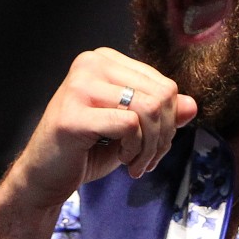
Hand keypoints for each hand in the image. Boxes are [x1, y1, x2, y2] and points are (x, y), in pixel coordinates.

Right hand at [7, 47, 196, 208]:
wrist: (45, 177)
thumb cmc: (86, 150)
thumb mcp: (132, 130)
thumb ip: (161, 114)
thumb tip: (193, 105)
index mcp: (105, 60)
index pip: (164, 84)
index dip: (170, 121)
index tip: (155, 147)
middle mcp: (91, 64)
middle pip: (161, 95)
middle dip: (163, 136)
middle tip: (148, 160)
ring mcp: (79, 86)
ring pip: (148, 109)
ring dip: (150, 147)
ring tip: (136, 164)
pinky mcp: (72, 114)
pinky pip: (129, 125)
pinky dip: (134, 149)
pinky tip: (121, 160)